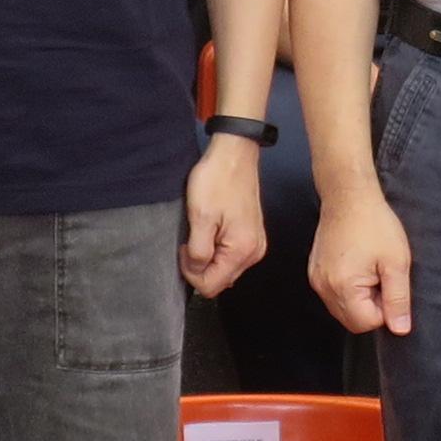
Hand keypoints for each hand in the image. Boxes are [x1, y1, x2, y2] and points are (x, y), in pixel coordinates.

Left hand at [181, 134, 265, 294]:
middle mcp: (254, 252)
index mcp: (243, 250)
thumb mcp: (200, 217)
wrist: (234, 154)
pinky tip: (211, 230)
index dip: (190, 272)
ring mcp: (255, 244)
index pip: (211, 286)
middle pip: (220, 280)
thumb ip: (198, 252)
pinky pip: (231, 255)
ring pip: (224, 269)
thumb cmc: (218, 180)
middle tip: (190, 239)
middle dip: (199, 267)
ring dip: (208, 257)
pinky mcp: (252, 235)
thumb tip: (197, 271)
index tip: (185, 248)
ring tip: (201, 231)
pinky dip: (217, 249)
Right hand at [310, 185, 414, 335]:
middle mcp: (323, 288)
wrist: (348, 196)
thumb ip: (398, 299)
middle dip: (371, 306)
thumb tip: (400, 329)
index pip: (367, 323)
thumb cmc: (374, 224)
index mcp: (342, 287)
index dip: (385, 309)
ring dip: (360, 298)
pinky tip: (357, 265)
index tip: (388, 282)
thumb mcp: (396, 262)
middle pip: (352, 320)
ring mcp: (316, 280)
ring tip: (369, 268)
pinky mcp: (314, 272)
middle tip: (380, 275)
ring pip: (343, 309)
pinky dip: (348, 289)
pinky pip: (334, 295)